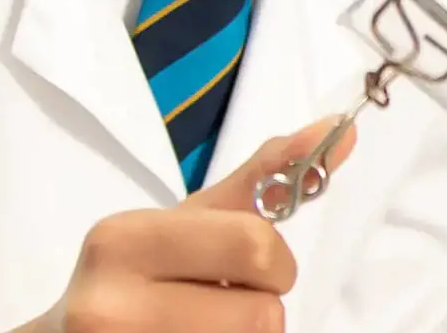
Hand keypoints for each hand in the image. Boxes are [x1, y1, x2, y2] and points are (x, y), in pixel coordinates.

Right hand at [16, 117, 359, 332]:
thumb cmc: (137, 277)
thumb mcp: (187, 222)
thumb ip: (260, 178)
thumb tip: (335, 132)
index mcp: (122, 239)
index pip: (254, 247)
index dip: (274, 263)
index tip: (251, 269)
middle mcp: (111, 304)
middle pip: (262, 314)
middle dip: (261, 307)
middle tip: (226, 302)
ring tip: (200, 325)